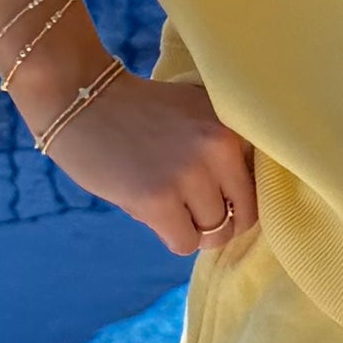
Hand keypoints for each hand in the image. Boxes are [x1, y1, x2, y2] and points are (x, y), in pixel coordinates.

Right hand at [43, 65, 260, 262]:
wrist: (82, 99)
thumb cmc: (138, 110)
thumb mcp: (195, 112)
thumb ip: (224, 147)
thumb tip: (242, 200)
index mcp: (232, 127)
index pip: (259, 185)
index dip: (236, 197)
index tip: (214, 194)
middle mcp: (219, 149)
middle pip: (242, 216)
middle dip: (219, 221)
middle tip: (191, 210)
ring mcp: (189, 175)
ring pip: (213, 234)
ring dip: (191, 228)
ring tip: (168, 206)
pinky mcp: (158, 200)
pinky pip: (184, 243)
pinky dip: (171, 235)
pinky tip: (153, 212)